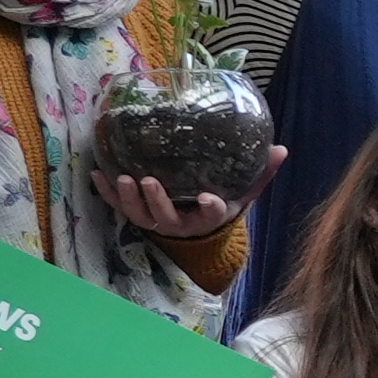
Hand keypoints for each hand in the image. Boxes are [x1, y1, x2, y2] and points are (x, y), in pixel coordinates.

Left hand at [93, 148, 282, 241]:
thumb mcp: (242, 191)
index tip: (209, 198)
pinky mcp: (139, 214)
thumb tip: (281, 149)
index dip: (210, 208)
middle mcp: (180, 224)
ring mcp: (156, 221)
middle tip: (149, 181)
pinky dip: (108, 193)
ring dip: (129, 198)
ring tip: (122, 178)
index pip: (212, 214)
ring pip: (139, 216)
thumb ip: (260, 172)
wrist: (197, 227)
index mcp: (208, 218)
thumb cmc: (219, 203)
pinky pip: (119, 207)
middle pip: (166, 218)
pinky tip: (97, 174)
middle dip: (157, 201)